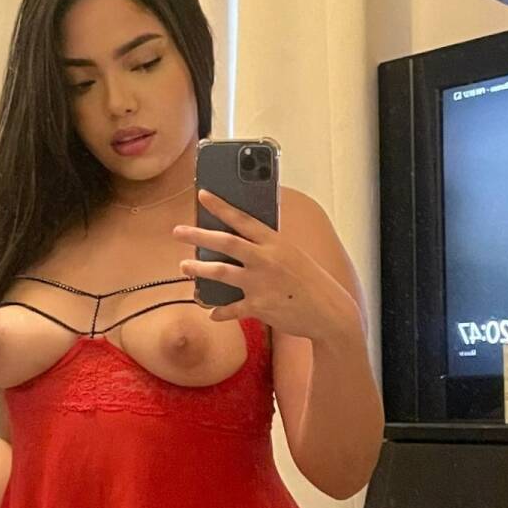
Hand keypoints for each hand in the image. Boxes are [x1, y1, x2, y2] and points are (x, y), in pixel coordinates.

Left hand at [173, 188, 358, 341]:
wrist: (330, 311)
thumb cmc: (310, 281)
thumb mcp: (292, 256)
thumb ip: (267, 248)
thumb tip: (239, 242)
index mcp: (275, 242)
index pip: (243, 219)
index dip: (221, 206)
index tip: (202, 194)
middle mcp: (265, 260)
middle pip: (225, 243)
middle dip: (198, 235)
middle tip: (177, 231)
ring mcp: (260, 284)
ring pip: (220, 272)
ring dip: (198, 269)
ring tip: (184, 266)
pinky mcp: (259, 307)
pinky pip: (231, 308)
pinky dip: (220, 312)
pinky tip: (212, 312)